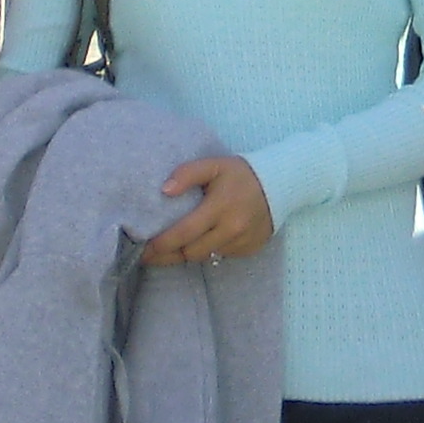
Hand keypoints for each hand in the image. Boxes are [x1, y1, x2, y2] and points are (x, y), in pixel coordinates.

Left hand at [148, 155, 273, 263]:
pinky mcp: (248, 250)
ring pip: (205, 257)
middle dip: (168, 255)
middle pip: (191, 253)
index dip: (161, 245)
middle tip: (149, 254)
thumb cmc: (240, 174)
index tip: (144, 249)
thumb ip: (187, 173)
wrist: (279, 184)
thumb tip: (164, 191)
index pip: (184, 233)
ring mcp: (241, 243)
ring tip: (171, 249)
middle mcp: (231, 230)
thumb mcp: (214, 165)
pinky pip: (221, 255)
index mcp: (220, 208)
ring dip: (187, 253)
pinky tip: (201, 241)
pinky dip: (209, 250)